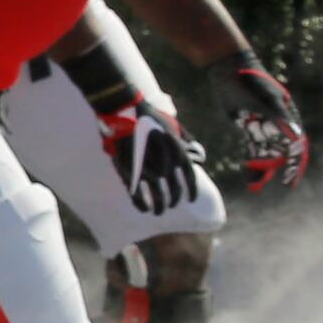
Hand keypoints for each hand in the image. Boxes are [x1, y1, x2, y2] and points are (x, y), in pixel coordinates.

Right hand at [100, 100, 205, 219]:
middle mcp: (166, 163)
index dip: (191, 192)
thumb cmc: (148, 117)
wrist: (123, 111)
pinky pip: (138, 195)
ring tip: (158, 212)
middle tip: (171, 205)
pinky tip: (144, 209)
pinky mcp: (129, 171)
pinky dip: (142, 204)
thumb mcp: (173, 126)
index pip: (189, 178)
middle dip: (173, 200)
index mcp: (178, 152)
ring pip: (158, 196)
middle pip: (174, 190)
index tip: (190, 200)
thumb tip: (199, 155)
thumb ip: (187, 141)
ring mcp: (147, 168)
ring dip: (160, 207)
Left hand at [206, 53, 309, 193]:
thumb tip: (296, 137)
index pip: (296, 145)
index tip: (290, 179)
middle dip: (278, 170)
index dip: (295, 163)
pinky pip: (253, 148)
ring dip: (263, 170)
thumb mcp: (266, 99)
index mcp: (288, 118)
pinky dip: (251, 161)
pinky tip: (248, 175)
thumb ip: (280, 117)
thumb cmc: (252, 81)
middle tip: (274, 186)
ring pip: (267, 153)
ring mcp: (263, 126)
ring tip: (255, 186)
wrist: (230, 69)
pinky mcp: (248, 127)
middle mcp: (278, 124)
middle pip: (282, 152)